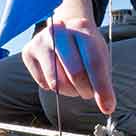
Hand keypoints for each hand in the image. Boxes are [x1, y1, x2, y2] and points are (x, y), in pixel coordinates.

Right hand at [21, 0, 115, 114]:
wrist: (63, 31)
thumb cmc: (85, 48)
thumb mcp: (99, 56)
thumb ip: (103, 81)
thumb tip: (107, 107)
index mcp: (83, 28)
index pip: (94, 62)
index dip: (102, 88)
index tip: (108, 107)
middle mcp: (59, 31)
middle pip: (75, 73)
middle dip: (85, 90)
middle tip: (89, 93)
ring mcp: (41, 41)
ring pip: (57, 83)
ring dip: (70, 91)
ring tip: (74, 83)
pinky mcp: (28, 52)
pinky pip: (44, 84)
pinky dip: (54, 87)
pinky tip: (58, 75)